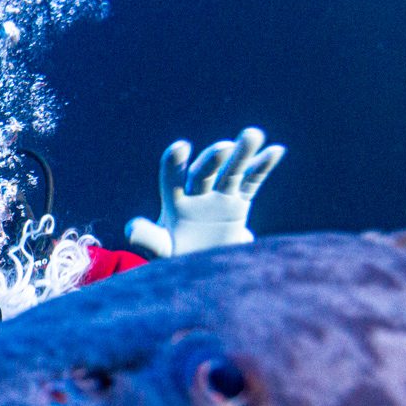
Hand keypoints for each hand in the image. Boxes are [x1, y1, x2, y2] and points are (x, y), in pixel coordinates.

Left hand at [126, 128, 284, 256]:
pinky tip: (275, 150)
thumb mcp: (161, 251)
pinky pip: (252, 182)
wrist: (200, 272)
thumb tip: (130, 229)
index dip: (175, 163)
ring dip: (242, 153)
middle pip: (205, 171)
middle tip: (223, 147)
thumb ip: (148, 238)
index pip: (172, 178)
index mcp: (173, 201)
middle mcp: (196, 193)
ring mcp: (219, 196)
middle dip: (213, 159)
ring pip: (231, 170)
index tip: (181, 147)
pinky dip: (262, 167)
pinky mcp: (239, 202)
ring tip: (252, 133)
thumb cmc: (175, 260)